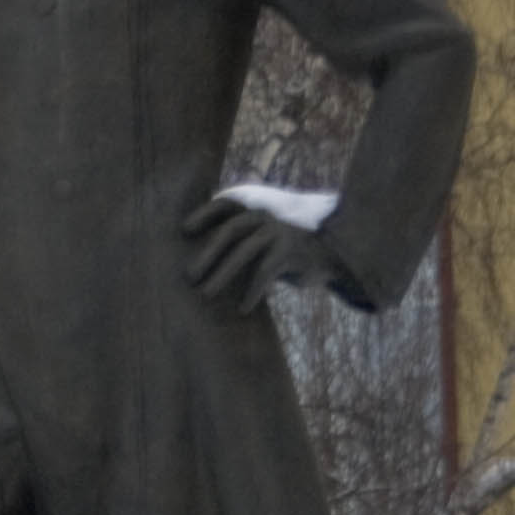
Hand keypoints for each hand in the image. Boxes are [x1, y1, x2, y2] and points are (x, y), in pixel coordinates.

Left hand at [181, 196, 333, 309]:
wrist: (330, 250)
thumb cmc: (283, 246)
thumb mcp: (260, 237)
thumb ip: (237, 239)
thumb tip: (196, 262)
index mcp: (254, 207)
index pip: (225, 204)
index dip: (203, 215)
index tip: (184, 231)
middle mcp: (265, 215)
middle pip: (231, 229)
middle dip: (207, 253)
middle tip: (189, 277)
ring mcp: (279, 231)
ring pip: (245, 251)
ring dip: (222, 274)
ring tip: (205, 295)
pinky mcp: (291, 251)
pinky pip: (266, 271)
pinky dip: (252, 291)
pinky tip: (243, 309)